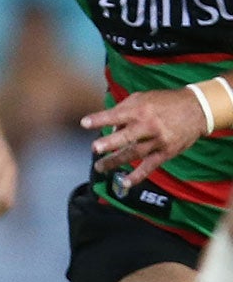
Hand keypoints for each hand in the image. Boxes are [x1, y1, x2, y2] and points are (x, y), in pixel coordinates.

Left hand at [82, 89, 207, 190]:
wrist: (198, 109)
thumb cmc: (164, 102)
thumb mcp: (142, 98)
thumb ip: (122, 110)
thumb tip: (108, 128)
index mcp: (140, 110)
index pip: (117, 115)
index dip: (100, 119)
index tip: (84, 123)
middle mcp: (149, 125)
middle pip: (127, 136)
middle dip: (110, 143)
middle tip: (95, 148)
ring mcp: (158, 140)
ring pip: (134, 153)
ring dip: (115, 161)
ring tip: (99, 167)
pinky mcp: (166, 153)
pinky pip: (149, 167)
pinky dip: (137, 176)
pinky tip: (125, 183)